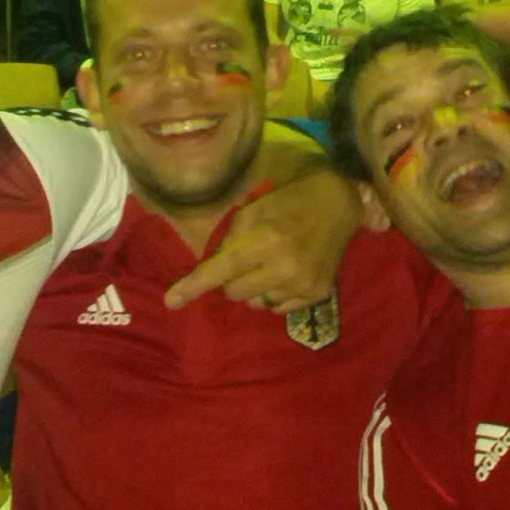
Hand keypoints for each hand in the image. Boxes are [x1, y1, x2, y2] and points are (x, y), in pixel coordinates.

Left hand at [164, 170, 359, 311]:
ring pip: (256, 304)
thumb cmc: (288, 202)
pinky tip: (287, 273)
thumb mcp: (254, 210)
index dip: (194, 286)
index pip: (222, 270)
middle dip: (232, 280)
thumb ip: (230, 240)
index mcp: (264, 241)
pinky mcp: (316, 294)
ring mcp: (302, 284)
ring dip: (254, 288)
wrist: (338, 204)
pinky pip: (278, 308)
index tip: (171, 301)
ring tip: (270, 264)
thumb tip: (211, 270)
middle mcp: (283, 267)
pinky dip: (275, 294)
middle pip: (235, 293)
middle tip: (246, 259)